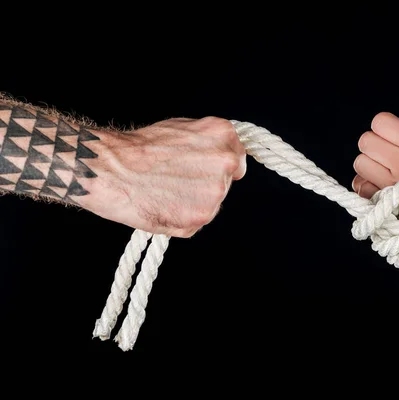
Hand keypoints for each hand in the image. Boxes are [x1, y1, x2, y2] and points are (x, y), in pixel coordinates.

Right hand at [84, 117, 245, 237]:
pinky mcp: (201, 216)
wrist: (110, 168)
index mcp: (223, 135)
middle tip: (176, 180)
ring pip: (212, 204)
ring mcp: (216, 191)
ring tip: (165, 191)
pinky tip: (163, 204)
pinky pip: (197, 222)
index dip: (220, 166)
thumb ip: (208, 142)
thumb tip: (219, 154)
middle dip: (206, 184)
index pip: (238, 158)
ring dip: (194, 203)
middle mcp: (225, 162)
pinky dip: (182, 219)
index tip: (206, 170)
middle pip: (226, 182)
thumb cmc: (139, 148)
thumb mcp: (182, 128)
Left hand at [351, 111, 398, 256]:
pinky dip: (367, 188)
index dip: (386, 127)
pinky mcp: (384, 205)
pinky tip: (384, 191)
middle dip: (375, 144)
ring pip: (359, 163)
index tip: (396, 137)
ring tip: (387, 174)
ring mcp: (390, 184)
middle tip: (390, 155)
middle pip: (365, 141)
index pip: (380, 122)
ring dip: (369, 166)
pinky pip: (361, 189)